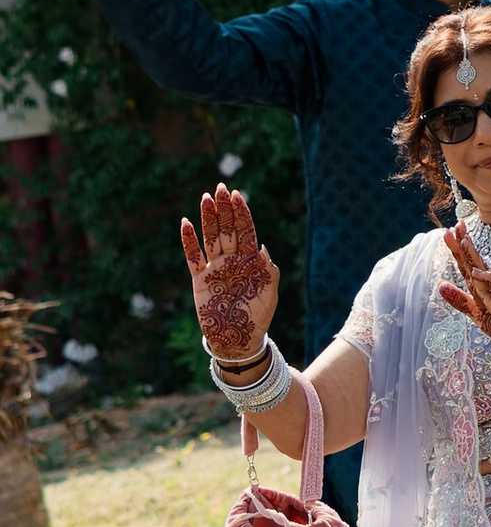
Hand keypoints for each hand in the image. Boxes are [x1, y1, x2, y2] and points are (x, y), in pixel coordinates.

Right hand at [178, 186, 278, 362]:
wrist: (238, 339)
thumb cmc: (258, 316)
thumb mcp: (269, 292)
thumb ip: (268, 270)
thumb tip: (262, 247)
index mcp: (250, 260)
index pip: (245, 230)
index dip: (241, 213)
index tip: (238, 194)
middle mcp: (231, 260)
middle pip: (227, 229)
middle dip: (225, 209)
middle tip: (221, 187)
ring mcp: (215, 268)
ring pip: (210, 238)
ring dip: (208, 218)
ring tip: (205, 198)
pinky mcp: (200, 280)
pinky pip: (193, 257)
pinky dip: (189, 241)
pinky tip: (186, 223)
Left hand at [435, 220, 490, 357]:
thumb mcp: (475, 312)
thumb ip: (459, 299)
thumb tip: (440, 284)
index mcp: (480, 287)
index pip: (466, 265)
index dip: (457, 249)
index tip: (449, 230)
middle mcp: (488, 286)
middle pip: (473, 262)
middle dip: (464, 243)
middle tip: (457, 224)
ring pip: (483, 271)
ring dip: (473, 256)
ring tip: (464, 240)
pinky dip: (488, 279)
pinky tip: (476, 273)